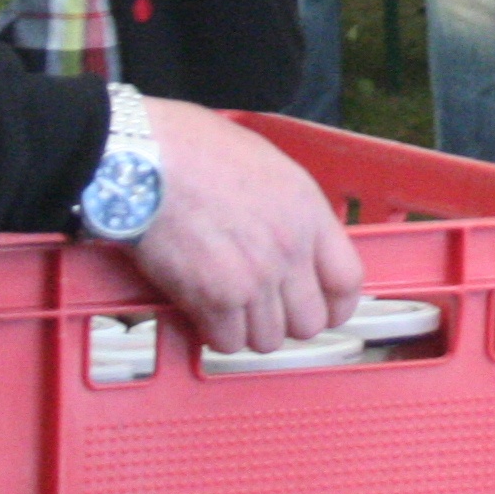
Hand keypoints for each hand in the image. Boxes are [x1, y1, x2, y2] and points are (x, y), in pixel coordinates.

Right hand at [132, 99, 367, 355]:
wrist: (147, 159)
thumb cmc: (195, 150)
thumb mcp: (268, 168)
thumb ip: (291, 211)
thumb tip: (296, 243)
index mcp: (308, 213)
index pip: (348, 282)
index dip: (336, 306)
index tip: (321, 310)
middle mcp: (290, 250)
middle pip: (309, 322)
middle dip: (285, 320)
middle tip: (261, 309)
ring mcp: (255, 278)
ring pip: (268, 340)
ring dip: (248, 331)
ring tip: (226, 309)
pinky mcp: (214, 298)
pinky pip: (227, 343)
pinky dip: (214, 334)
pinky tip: (202, 311)